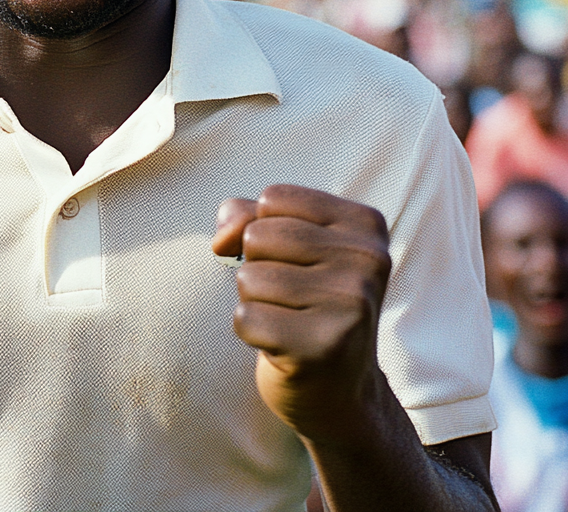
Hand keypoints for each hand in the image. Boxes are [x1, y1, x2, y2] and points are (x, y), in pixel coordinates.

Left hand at [212, 184, 390, 445]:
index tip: (294, 261)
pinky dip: (251, 334)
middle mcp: (368, 261)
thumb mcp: (280, 245)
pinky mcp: (324, 348)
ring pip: (249, 277)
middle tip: (292, 298)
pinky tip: (283, 346)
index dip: (262, 228)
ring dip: (254, 301)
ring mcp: (351, 306)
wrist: (339, 392)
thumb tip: (222, 240)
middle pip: (258, 235)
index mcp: (365, 225)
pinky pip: (245, 319)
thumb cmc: (303, 301)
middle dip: (257, 267)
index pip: (273, 198)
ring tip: (289, 320)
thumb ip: (244, 217)